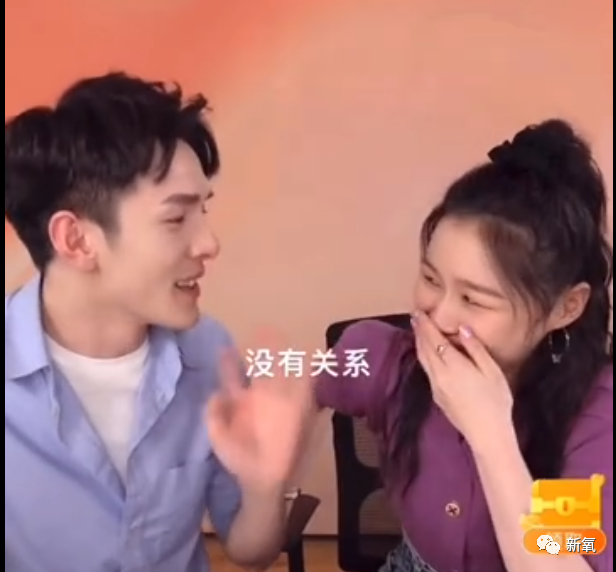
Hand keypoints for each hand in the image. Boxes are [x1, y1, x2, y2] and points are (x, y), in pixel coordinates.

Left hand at [204, 350, 315, 491]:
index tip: (225, 347)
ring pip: (283, 373)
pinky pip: (305, 390)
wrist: (262, 480)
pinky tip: (312, 363)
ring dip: (284, 357)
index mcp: (239, 400)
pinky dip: (311, 376)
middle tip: (262, 330)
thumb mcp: (218, 438)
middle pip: (262, 367)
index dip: (229, 361)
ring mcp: (279, 402)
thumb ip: (214, 415)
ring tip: (284, 341)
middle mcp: (260, 396)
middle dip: (262, 349)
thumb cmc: (239, 460)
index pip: (234, 375)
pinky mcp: (297, 411)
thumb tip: (216, 392)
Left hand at [412, 311, 513, 449]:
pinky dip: (423, 356)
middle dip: (419, 331)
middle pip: (424, 348)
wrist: (486, 433)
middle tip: (415, 316)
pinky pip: (426, 370)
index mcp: (453, 365)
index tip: (420, 312)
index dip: (426, 325)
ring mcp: (435, 386)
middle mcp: (439, 374)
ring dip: (418, 343)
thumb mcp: (491, 371)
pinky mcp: (436, 396)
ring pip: (422, 360)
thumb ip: (475, 348)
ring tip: (417, 331)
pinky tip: (426, 354)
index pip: (434, 339)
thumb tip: (462, 329)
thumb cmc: (495, 401)